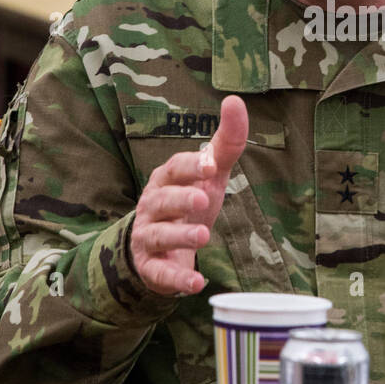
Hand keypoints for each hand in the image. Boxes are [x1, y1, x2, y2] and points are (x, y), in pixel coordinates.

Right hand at [129, 95, 247, 295]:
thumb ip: (226, 143)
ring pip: (159, 235)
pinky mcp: (151, 266)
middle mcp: (153, 205)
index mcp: (167, 179)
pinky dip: (176, 278)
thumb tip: (235, 100)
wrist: (160, 247)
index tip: (210, 167)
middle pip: (162, 200)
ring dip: (181, 235)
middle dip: (181, 199)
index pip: (174, 168)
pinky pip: (159, 272)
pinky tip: (196, 283)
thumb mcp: (210, 174)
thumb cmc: (188, 201)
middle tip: (204, 200)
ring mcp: (149, 236)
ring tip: (204, 236)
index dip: (190, 166)